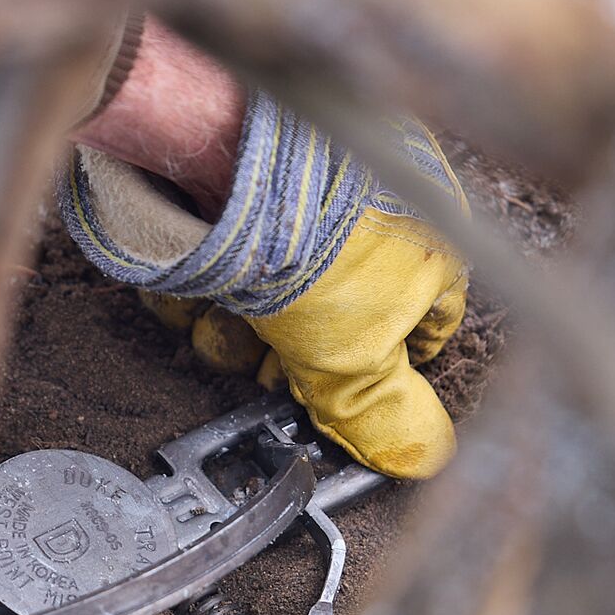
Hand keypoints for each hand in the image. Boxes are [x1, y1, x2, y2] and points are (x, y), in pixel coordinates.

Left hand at [70, 67, 467, 478]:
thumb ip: (380, 407)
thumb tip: (425, 456)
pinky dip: (196, 284)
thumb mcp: (354, 353)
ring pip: (264, 300)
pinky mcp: (230, 195)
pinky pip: (216, 262)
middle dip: (284, 356)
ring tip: (221, 315)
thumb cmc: (314, 245)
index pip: (422, 329)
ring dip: (231, 328)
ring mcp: (297, 204)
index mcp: (424, 250)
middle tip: (263, 362)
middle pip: (325, 324)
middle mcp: (367, 222)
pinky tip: (189, 283)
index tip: (334, 396)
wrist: (230, 158)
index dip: (375, 373)